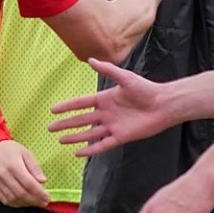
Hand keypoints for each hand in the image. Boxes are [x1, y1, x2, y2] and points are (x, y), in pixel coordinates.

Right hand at [0, 140, 50, 207]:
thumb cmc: (13, 151)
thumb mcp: (27, 154)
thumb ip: (35, 168)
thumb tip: (43, 181)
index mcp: (13, 165)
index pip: (29, 184)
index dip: (40, 193)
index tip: (48, 198)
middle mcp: (3, 175)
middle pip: (21, 193)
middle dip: (34, 200)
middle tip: (44, 203)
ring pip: (13, 199)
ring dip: (26, 203)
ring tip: (35, 202)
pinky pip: (5, 200)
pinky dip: (16, 204)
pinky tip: (24, 202)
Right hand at [51, 58, 174, 155]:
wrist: (163, 105)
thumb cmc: (146, 89)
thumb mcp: (125, 78)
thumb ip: (108, 70)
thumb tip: (90, 59)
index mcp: (105, 98)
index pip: (81, 103)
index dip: (67, 106)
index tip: (53, 110)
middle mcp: (106, 113)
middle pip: (81, 120)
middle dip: (65, 124)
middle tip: (50, 128)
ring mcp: (113, 126)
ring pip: (89, 133)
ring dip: (74, 137)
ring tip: (60, 141)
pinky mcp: (121, 137)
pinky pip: (102, 144)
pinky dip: (90, 149)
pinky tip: (78, 153)